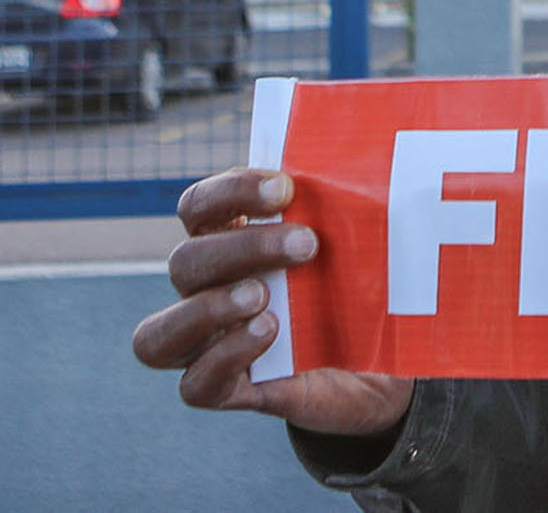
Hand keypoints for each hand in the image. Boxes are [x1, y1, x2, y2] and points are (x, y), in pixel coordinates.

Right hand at [131, 166, 414, 438]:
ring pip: (158, 335)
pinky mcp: (232, 392)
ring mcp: (212, 347)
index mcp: (230, 245)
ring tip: (265, 296)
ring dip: (210, 308)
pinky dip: (226, 356)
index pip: (198, 206)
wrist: (388, 363)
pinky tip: (269, 333)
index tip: (286, 187)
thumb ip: (349, 206)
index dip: (230, 192)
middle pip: (183, 263)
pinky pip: (196, 386)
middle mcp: (208, 294)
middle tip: (308, 244)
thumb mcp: (361, 244)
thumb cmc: (366, 289)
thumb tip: (372, 155)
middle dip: (243, 247)